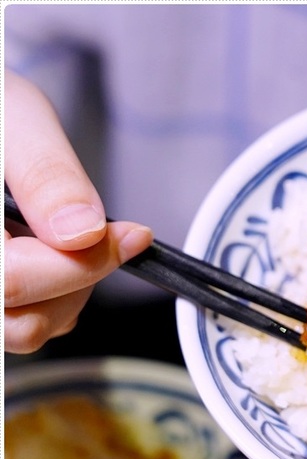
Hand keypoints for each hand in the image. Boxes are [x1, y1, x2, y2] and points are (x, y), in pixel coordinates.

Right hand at [4, 69, 153, 352]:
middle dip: (77, 280)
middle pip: (20, 323)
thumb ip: (46, 174)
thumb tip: (83, 233)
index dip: (83, 264)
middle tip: (95, 232)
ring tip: (66, 238)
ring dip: (67, 294)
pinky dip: (56, 298)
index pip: (10, 281)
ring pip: (25, 331)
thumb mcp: (16, 118)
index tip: (133, 235)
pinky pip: (26, 324)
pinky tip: (53, 253)